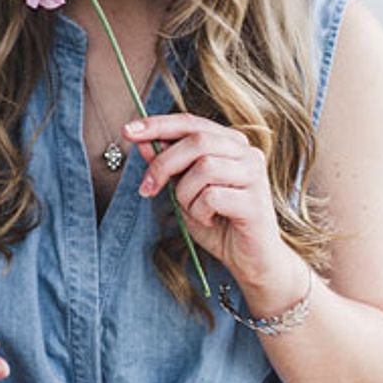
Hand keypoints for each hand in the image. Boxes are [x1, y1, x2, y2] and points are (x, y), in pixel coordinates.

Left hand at [123, 113, 292, 289]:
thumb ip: (168, 165)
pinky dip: (200, 211)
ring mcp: (254, 174)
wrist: (249, 259)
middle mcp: (246, 152)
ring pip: (205, 167)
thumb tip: (143, 143)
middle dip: (164, 163)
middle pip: (196, 140)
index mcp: (229, 143)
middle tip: (147, 188)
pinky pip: (212, 196)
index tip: (127, 131)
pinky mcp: (255, 201)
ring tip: (193, 210)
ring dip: (185, 193)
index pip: (190, 122)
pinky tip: (210, 220)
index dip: (157, 124)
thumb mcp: (184, 190)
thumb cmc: (218, 222)